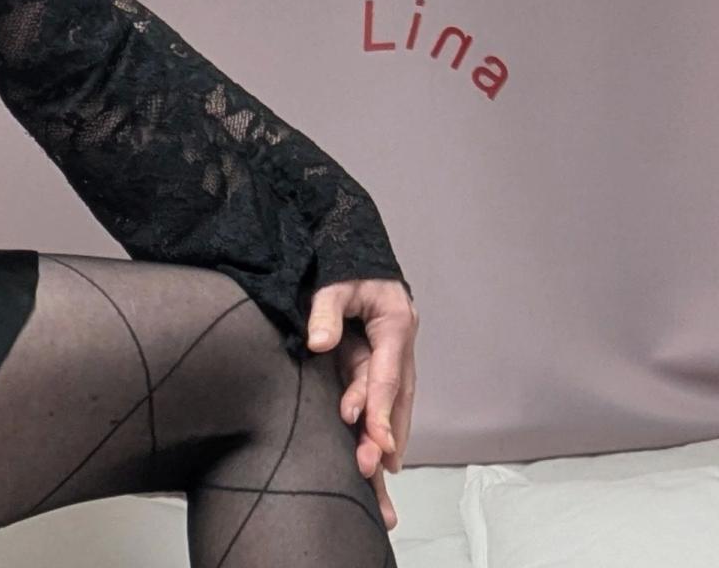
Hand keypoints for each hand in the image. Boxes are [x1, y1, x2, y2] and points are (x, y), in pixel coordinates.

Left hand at [305, 278, 416, 530]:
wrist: (351, 245)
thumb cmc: (343, 262)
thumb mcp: (334, 282)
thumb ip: (325, 312)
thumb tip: (319, 344)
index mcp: (395, 323)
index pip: (387, 374)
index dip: (380, 407)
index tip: (375, 438)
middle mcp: (399, 342)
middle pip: (397, 395)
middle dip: (387, 432)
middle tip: (375, 468)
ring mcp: (392, 351)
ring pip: (394, 399)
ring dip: (388, 433)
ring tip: (380, 472)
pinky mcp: (378, 356)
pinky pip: (382, 393)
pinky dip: (381, 419)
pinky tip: (378, 448)